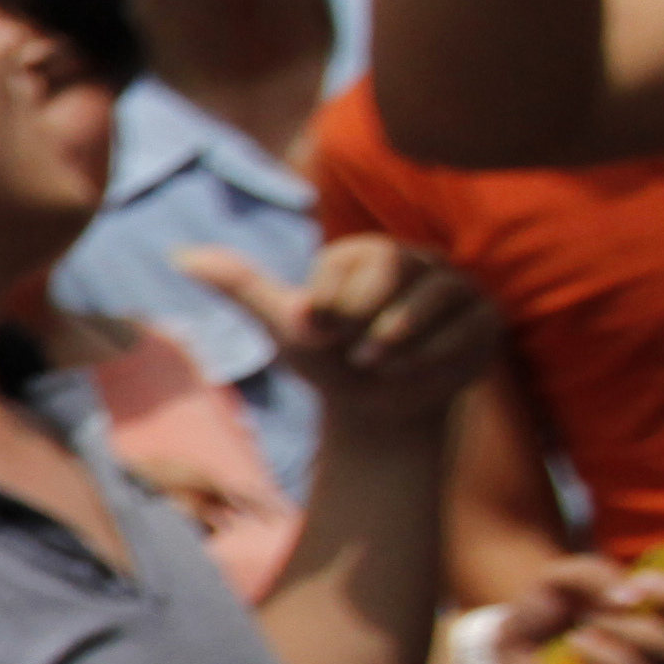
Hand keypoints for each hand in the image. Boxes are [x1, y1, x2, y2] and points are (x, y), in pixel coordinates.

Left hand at [172, 239, 500, 432]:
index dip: (326, 310)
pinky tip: (411, 372)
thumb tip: (178, 255)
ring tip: (374, 363)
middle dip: (360, 324)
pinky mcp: (485, 317)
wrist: (376, 412)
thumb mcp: (284, 325)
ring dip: (392, 342)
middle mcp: (415, 259)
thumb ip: (241, 285)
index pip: (345, 266)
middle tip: (352, 352)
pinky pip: (464, 327)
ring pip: (430, 298)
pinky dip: (430, 356)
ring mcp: (455, 286)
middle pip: (390, 271)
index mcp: (366, 250)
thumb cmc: (328, 362)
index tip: (323, 331)